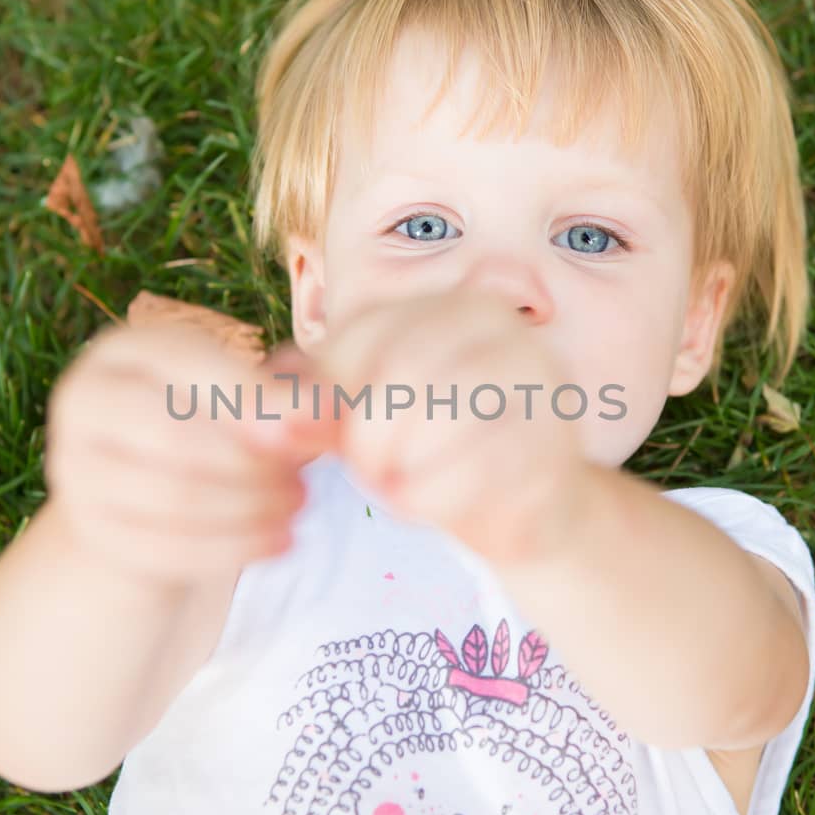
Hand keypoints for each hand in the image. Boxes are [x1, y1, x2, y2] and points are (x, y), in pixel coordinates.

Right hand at [43, 319, 332, 582]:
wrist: (148, 497)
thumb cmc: (211, 428)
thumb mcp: (245, 399)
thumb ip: (287, 395)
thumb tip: (330, 410)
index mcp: (124, 350)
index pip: (187, 364)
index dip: (254, 396)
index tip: (316, 425)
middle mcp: (84, 399)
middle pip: (173, 436)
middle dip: (253, 464)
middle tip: (305, 482)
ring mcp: (75, 468)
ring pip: (171, 498)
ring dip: (250, 508)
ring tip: (298, 507)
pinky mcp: (88, 530)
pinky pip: (164, 549)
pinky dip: (233, 549)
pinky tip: (280, 542)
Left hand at [311, 288, 587, 563]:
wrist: (522, 507)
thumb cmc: (432, 448)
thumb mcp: (364, 414)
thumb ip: (312, 402)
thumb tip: (259, 417)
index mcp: (456, 306)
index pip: (363, 340)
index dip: (331, 399)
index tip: (334, 437)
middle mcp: (506, 332)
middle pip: (400, 376)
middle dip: (367, 441)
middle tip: (368, 472)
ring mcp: (540, 388)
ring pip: (438, 425)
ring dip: (399, 475)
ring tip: (398, 489)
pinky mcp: (555, 451)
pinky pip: (474, 475)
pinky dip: (433, 501)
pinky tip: (429, 507)